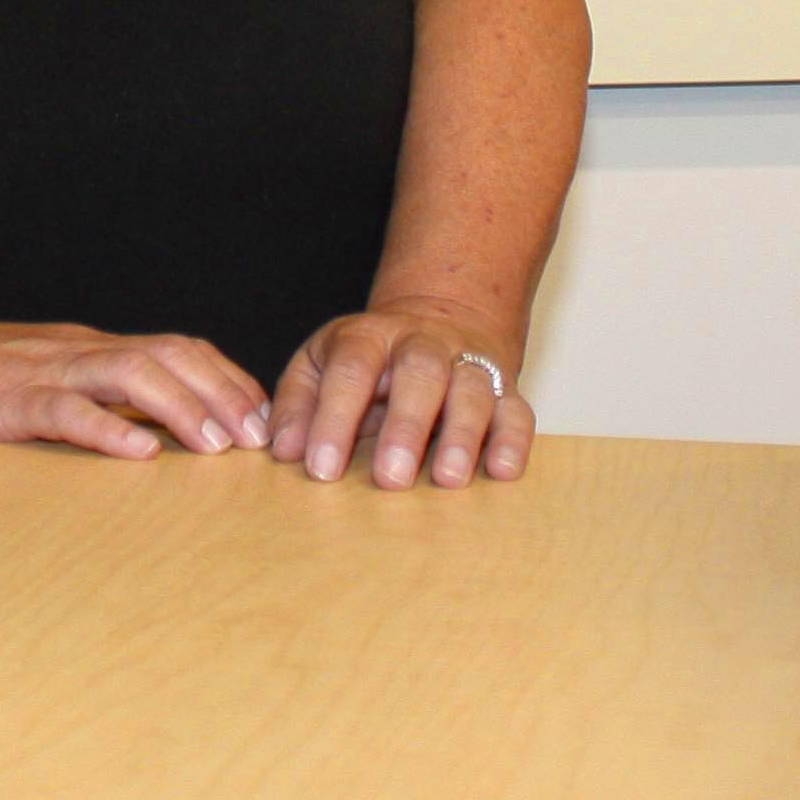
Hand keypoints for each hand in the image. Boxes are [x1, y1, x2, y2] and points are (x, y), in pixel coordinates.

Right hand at [0, 313, 268, 458]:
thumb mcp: (45, 379)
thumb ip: (94, 397)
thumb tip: (156, 434)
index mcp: (90, 349)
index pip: (177, 348)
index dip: (225, 378)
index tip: (262, 417)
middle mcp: (78, 352)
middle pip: (168, 354)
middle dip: (221, 394)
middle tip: (257, 440)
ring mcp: (44, 373)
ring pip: (129, 374)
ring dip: (181, 409)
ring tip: (216, 447)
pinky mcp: (8, 401)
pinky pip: (65, 411)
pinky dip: (107, 430)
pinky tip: (138, 454)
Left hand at [266, 303, 532, 488]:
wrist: (437, 320)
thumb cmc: (366, 362)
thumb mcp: (319, 367)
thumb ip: (297, 404)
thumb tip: (283, 451)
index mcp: (367, 337)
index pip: (349, 370)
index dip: (333, 418)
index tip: (320, 468)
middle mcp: (422, 344)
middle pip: (418, 373)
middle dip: (405, 426)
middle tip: (389, 479)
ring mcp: (468, 363)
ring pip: (472, 389)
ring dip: (463, 435)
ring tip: (449, 479)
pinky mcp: (504, 389)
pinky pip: (517, 410)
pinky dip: (513, 440)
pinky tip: (503, 472)